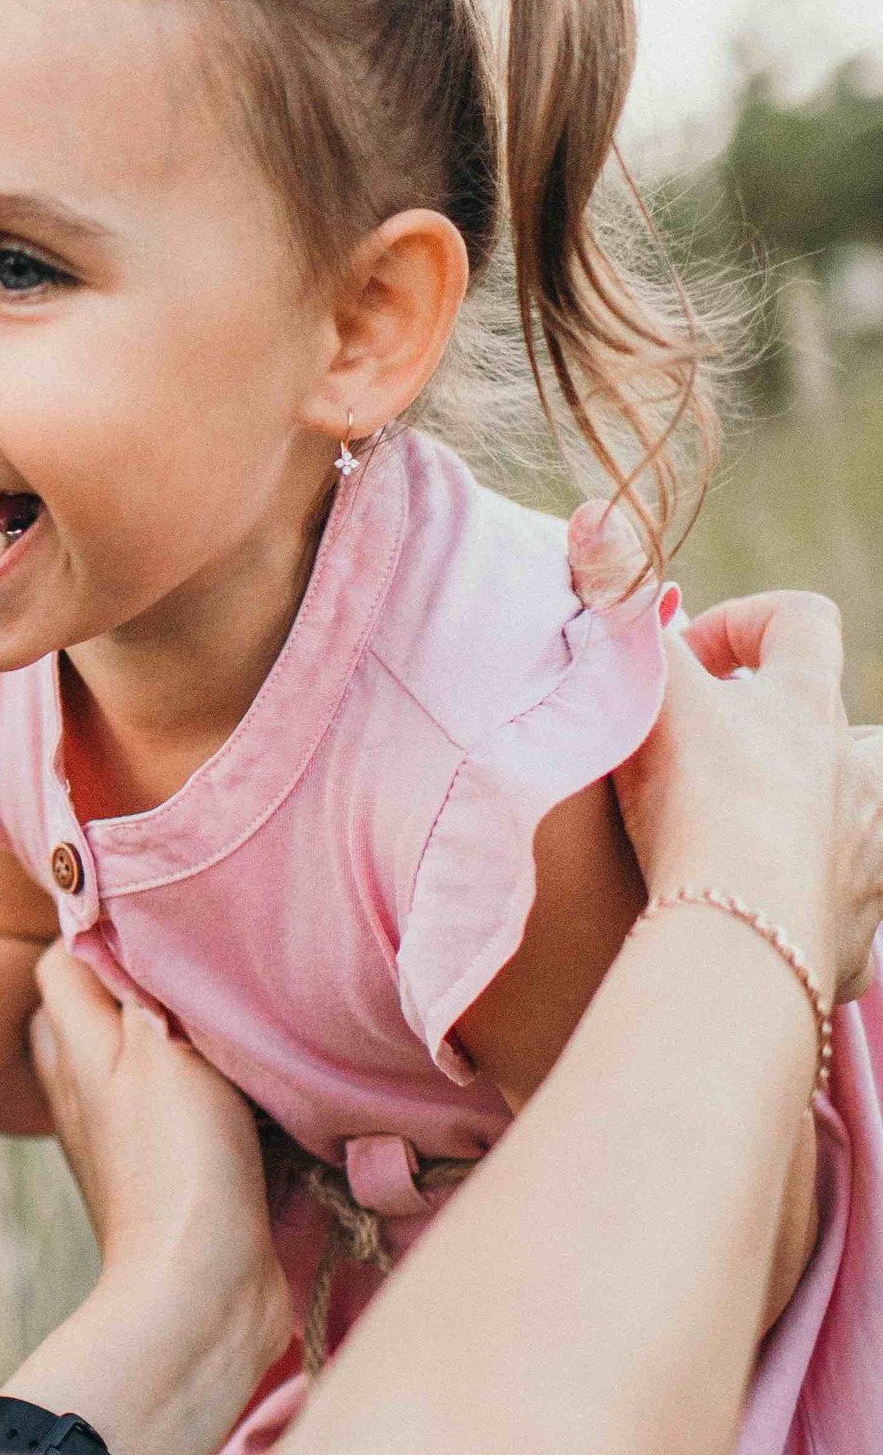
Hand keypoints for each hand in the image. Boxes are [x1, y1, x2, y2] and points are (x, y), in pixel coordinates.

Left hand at [6, 945, 290, 1454]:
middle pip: (92, 1011)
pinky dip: (204, 1094)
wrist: (200, 1291)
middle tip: (191, 959)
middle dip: (131, 980)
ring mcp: (123, 1140)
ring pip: (137, 1062)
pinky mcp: (168, 1179)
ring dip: (174, 1040)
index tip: (153, 909)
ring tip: (227, 1015)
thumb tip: (118, 922)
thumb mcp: (155, 1048)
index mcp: (72, 1052)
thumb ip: (136, 986)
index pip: (61, 965)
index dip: (97, 928)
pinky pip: (178, 1113)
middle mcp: (86, 1093)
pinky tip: (248, 1088)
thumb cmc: (177, 1160)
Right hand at [611, 592, 863, 1000]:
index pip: (804, 619)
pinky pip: (846, 910)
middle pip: (846, 725)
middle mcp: (856, 773)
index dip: (744, 622)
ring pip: (862, 817)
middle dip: (787, 732)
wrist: (742, 936)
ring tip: (744, 840)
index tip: (686, 658)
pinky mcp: (853, 932)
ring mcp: (865, 855)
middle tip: (719, 756)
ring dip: (812, 816)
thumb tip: (599, 518)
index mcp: (809, 706)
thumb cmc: (701, 800)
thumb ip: (622, 602)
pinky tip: (758, 920)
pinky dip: (805, 909)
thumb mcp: (649, 688)